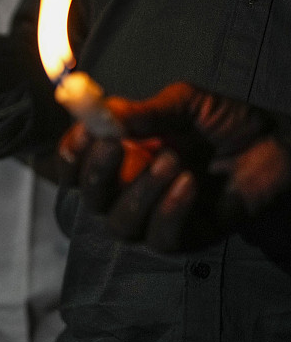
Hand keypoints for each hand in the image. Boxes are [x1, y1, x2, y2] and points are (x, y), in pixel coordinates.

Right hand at [59, 82, 290, 252]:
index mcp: (119, 155)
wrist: (277, 147)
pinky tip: (191, 184)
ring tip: (173, 161)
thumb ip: (145, 110)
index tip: (85, 131)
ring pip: (119, 222)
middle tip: (114, 145)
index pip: (75, 164)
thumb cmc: (226, 122)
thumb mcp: (185, 103)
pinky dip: (169, 210)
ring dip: (138, 192)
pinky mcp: (182, 238)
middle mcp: (127, 189)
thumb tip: (104, 114)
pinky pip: (159, 237)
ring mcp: (153, 217)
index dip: (71, 152)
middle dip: (96, 172)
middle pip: (88, 196)